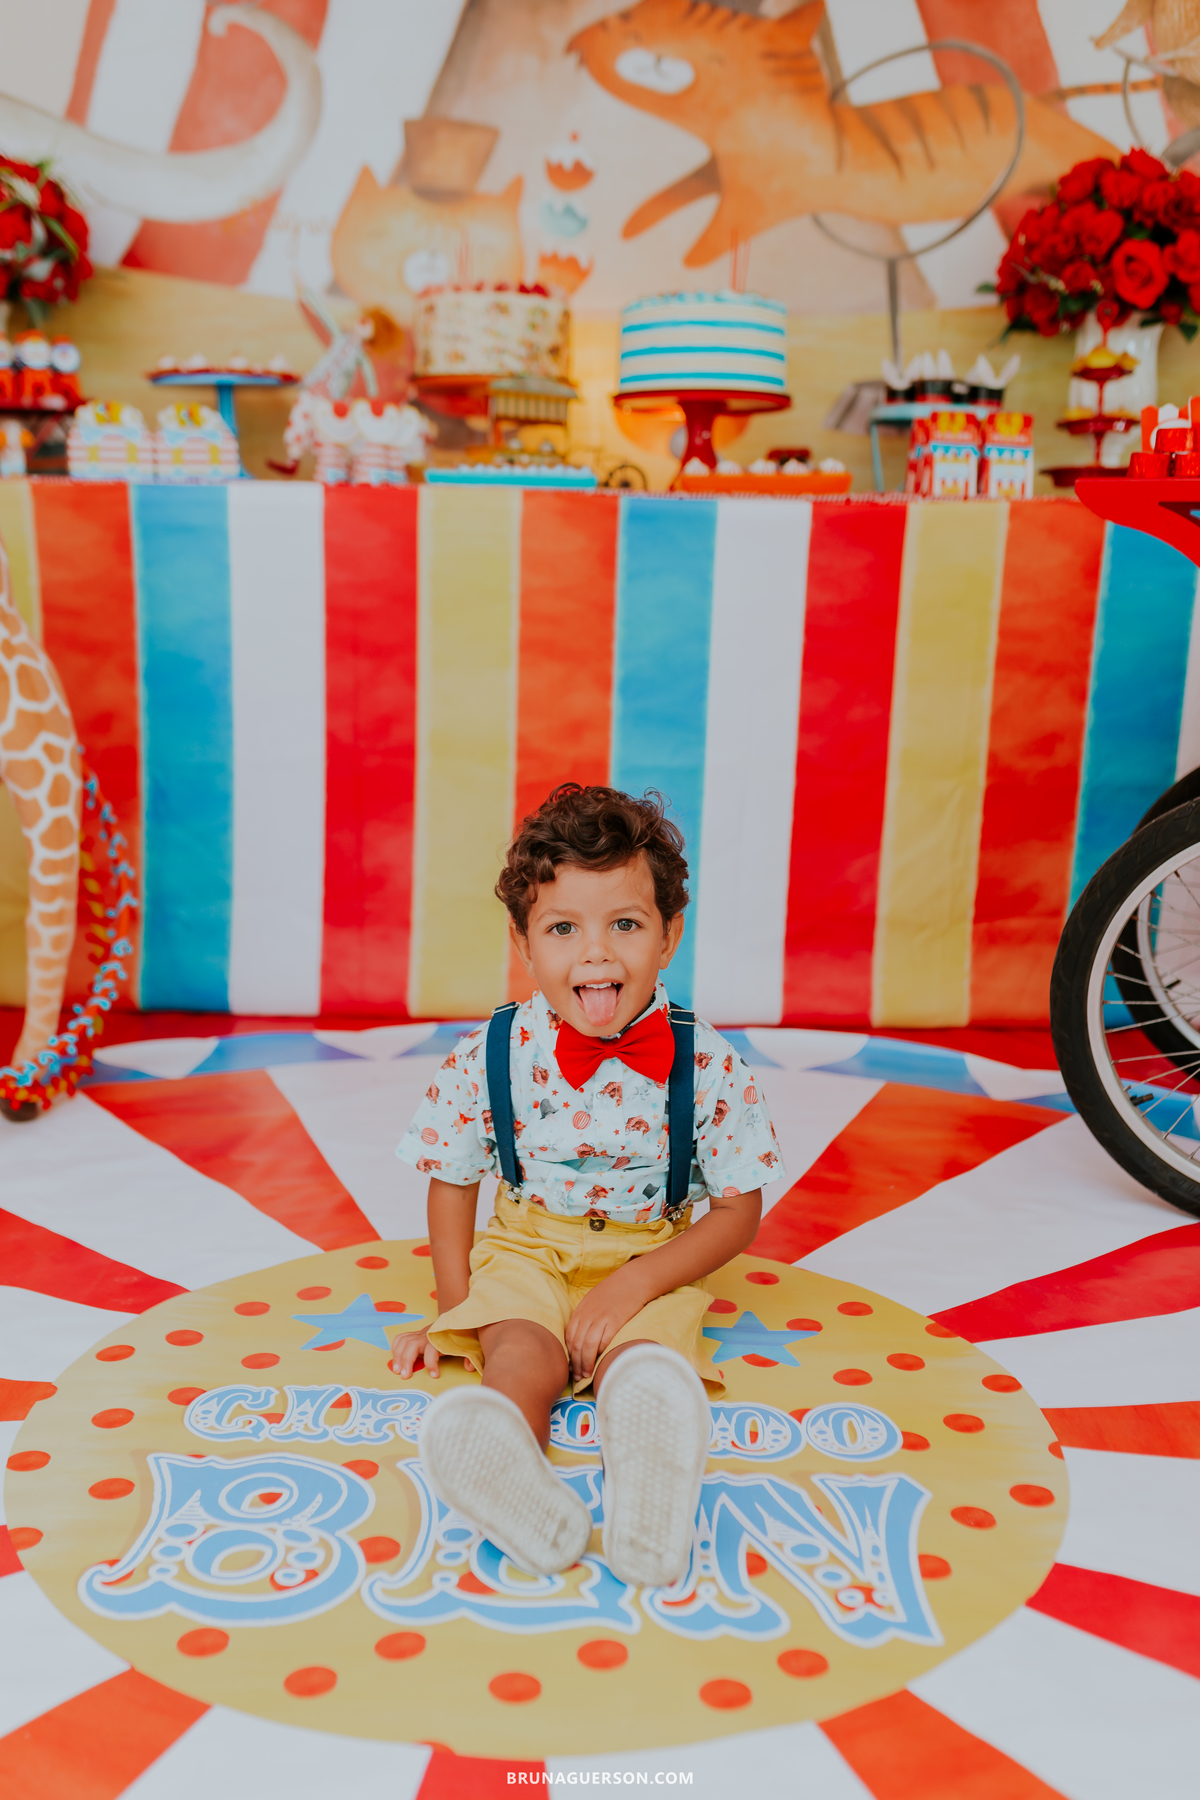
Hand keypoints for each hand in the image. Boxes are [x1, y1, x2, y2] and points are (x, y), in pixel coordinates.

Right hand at [390, 1327, 473, 1379]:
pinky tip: (396, 1359)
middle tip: (404, 1376)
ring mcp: (419, 1334)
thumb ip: (469, 1355)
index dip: (432, 1363)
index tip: (435, 1375)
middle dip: (406, 1360)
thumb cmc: (462, 1333)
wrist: (456, 1317)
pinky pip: (401, 1338)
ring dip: (398, 1356)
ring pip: (404, 1341)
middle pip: (412, 1345)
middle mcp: (427, 1335)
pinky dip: (396, 1347)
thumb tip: (469, 1368)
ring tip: (396, 1370)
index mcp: (440, 1339)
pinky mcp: (415, 1335)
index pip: (432, 1350)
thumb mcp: (469, 1344)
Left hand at [564, 1263, 648, 1385]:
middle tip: (577, 1377)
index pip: (568, 1336)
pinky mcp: (614, 1322)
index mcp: (581, 1310)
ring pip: (587, 1346)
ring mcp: (600, 1318)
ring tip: (586, 1375)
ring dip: (585, 1363)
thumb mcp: (592, 1300)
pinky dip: (599, 1354)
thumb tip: (579, 1337)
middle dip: (575, 1364)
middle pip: (576, 1344)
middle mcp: (587, 1315)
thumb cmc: (613, 1292)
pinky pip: (603, 1341)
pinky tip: (599, 1362)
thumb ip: (584, 1317)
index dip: (568, 1354)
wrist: (632, 1281)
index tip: (570, 1366)